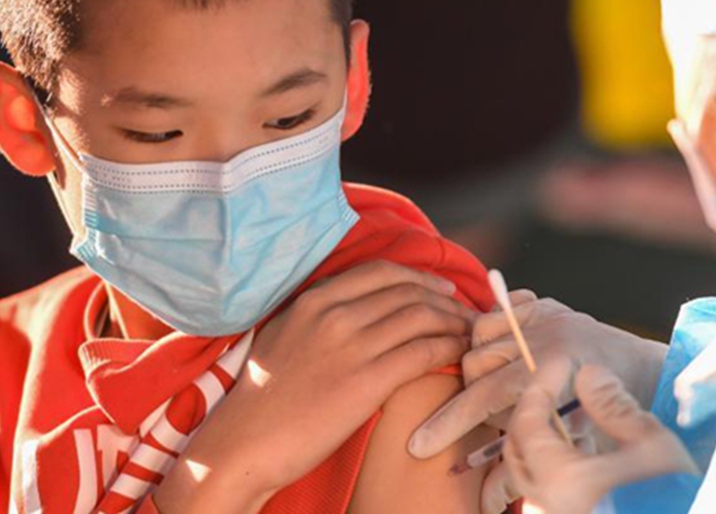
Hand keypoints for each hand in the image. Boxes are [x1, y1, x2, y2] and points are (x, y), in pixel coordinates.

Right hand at [153, 261, 476, 512]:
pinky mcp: (366, 381)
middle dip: (446, 299)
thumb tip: (360, 305)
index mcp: (314, 299)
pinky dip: (449, 347)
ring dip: (455, 322)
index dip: (421, 276)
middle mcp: (334, 314)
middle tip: (467, 312)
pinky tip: (460, 354)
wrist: (244, 444)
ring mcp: (351, 346)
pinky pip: (423, 352)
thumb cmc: (264, 397)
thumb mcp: (286, 334)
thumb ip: (321, 313)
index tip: (442, 287)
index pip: (383, 271)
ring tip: (471, 333)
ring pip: (422, 317)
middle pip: (409, 291)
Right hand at [409, 292, 666, 455]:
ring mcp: (547, 315)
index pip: (487, 397)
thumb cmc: (608, 417)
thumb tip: (485, 498)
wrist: (642, 373)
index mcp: (555, 371)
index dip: (451, 423)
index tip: (421, 445)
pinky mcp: (547, 303)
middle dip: (473, 394)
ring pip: (479, 332)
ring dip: (479, 359)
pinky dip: (494, 328)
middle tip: (494, 413)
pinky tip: (506, 352)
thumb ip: (525, 459)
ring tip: (498, 384)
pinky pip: (499, 309)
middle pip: (475, 363)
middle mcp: (549, 336)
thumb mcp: (570, 444)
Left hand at [505, 359, 697, 513]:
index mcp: (559, 480)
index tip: (558, 363)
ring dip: (542, 442)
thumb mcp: (651, 446)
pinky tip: (582, 455)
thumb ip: (613, 406)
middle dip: (533, 413)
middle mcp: (546, 504)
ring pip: (529, 474)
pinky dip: (554, 467)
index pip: (526, 421)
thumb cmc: (669, 499)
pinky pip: (546, 493)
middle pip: (516, 449)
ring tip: (570, 419)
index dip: (540, 385)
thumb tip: (587, 374)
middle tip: (554, 387)